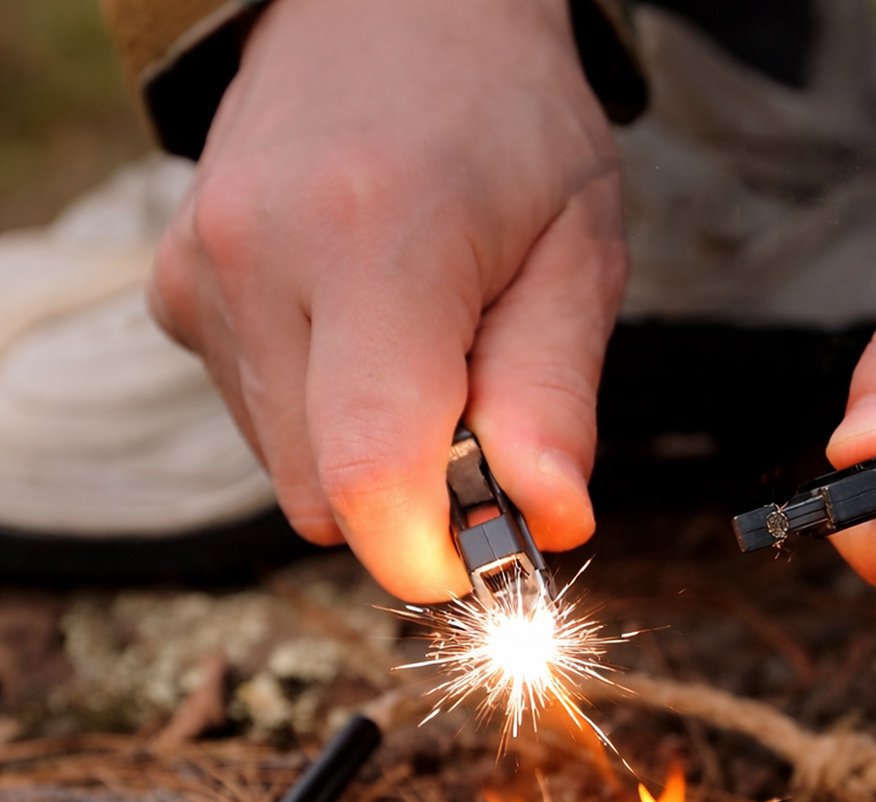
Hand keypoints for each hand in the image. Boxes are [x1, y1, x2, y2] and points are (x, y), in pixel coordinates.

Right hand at [149, 0, 625, 600]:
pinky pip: (264, 427)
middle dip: (415, 501)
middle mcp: (256, 260)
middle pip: (328, 499)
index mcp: (373, 240)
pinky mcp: (179, 296)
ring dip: (373, 454)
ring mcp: (201, 278)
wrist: (385, 12)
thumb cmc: (507, 126)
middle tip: (481, 413)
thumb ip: (555, 394)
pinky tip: (360, 331)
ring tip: (420, 344)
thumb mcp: (577, 249)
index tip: (486, 554)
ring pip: (293, 475)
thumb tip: (547, 522)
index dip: (430, 555)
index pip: (370, 475)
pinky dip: (326, 418)